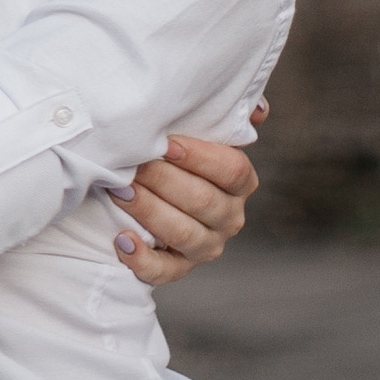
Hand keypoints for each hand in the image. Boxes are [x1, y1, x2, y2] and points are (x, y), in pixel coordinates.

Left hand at [108, 99, 265, 286]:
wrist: (152, 187)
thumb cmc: (177, 153)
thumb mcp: (202, 131)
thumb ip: (228, 119)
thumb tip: (259, 109)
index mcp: (240, 183)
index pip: (232, 171)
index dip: (201, 158)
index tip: (167, 144)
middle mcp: (229, 217)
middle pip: (204, 201)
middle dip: (164, 181)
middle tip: (133, 166)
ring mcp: (205, 245)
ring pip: (184, 234)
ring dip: (150, 212)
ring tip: (121, 192)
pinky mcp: (179, 267)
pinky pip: (164, 271)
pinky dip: (142, 259)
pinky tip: (122, 240)